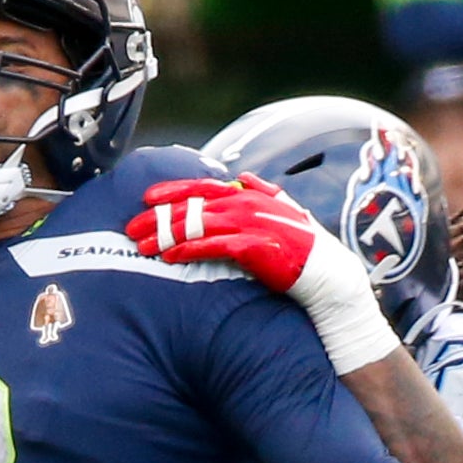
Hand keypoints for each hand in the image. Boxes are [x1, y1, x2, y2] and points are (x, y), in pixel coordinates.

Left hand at [126, 173, 396, 373]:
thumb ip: (262, 198)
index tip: (147, 197)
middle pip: (196, 203)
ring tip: (142, 246)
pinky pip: (215, 245)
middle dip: (160, 214)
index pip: (207, 185)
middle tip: (131, 226)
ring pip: (200, 222)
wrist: (332, 283)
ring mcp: (256, 224)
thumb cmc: (302, 256)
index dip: (176, 189)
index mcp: (254, 196)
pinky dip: (190, 248)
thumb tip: (244, 178)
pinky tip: (169, 257)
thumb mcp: (281, 221)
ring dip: (167, 233)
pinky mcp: (258, 247)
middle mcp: (253, 204)